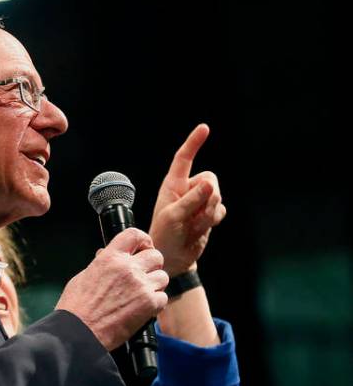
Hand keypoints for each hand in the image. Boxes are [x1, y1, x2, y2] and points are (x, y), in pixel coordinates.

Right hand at [55, 228, 168, 350]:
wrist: (79, 331)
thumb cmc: (76, 307)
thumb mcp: (84, 276)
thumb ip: (101, 263)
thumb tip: (106, 255)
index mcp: (109, 258)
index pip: (134, 235)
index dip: (143, 240)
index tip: (143, 247)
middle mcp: (128, 268)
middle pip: (155, 255)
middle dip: (151, 264)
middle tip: (144, 274)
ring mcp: (141, 286)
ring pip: (163, 276)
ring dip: (155, 284)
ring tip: (141, 294)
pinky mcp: (149, 304)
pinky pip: (163, 297)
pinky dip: (155, 303)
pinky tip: (141, 308)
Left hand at [149, 124, 227, 275]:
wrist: (172, 257)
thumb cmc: (164, 234)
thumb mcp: (173, 216)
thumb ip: (192, 199)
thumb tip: (210, 184)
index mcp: (173, 184)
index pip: (183, 159)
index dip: (194, 143)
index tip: (204, 128)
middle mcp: (187, 189)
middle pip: (211, 178)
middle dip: (208, 196)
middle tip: (195, 212)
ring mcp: (199, 201)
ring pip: (218, 196)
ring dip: (208, 213)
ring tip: (192, 225)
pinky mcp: (209, 213)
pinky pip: (221, 210)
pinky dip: (212, 221)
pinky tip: (199, 230)